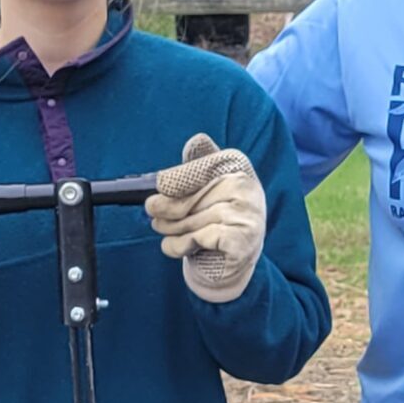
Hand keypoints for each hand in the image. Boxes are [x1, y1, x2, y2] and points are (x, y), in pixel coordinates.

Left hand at [146, 134, 265, 303]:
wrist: (231, 262)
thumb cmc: (213, 221)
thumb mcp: (205, 189)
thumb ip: (197, 167)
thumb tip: (196, 140)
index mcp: (237, 166)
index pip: (199, 167)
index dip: (175, 179)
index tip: (160, 187)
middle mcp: (246, 186)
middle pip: (189, 197)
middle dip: (166, 211)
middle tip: (156, 218)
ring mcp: (247, 213)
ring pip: (191, 220)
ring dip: (172, 232)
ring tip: (173, 235)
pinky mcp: (243, 240)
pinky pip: (199, 238)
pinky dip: (183, 246)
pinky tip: (186, 248)